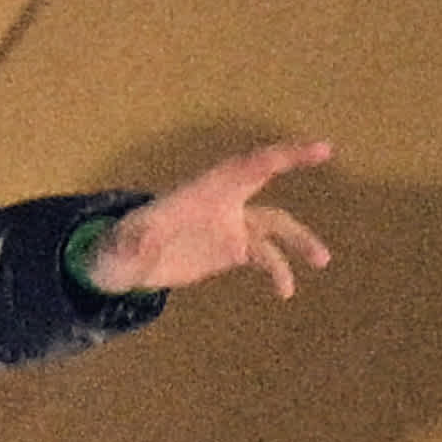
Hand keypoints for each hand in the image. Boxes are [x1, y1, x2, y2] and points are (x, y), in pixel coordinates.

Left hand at [87, 137, 334, 301]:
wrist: (121, 270)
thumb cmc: (116, 251)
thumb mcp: (119, 248)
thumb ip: (130, 242)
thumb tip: (138, 240)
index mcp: (199, 192)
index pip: (244, 166)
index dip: (278, 156)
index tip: (315, 149)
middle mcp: (220, 202)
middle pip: (263, 175)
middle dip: (293, 159)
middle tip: (325, 150)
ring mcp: (229, 225)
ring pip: (274, 225)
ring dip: (299, 241)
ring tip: (323, 261)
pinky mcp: (231, 249)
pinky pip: (264, 256)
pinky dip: (278, 272)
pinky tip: (285, 292)